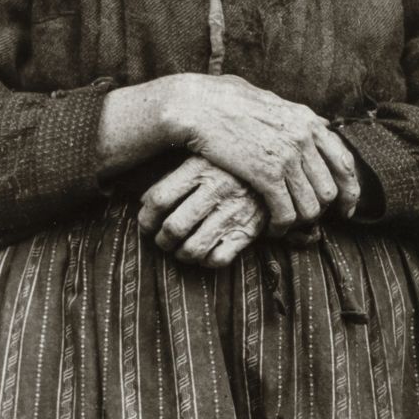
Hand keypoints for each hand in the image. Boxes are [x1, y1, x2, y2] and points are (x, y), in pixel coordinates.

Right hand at [103, 74, 361, 232]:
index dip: (350, 190)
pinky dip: (281, 226)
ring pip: (310, 206)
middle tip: (306, 220)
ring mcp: (287, 156)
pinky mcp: (266, 174)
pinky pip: (286, 212)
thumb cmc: (226, 102)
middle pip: (329, 190)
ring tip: (285, 224)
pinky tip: (272, 229)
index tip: (346, 208)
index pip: (344, 162)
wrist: (197, 105)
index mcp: (308, 121)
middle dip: (320, 211)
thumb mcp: (270, 101)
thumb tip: (315, 122)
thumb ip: (294, 117)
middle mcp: (304, 138)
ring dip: (299, 222)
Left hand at [138, 157, 264, 267]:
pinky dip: (206, 261)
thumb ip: (173, 175)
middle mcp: (216, 189)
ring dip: (181, 254)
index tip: (146, 224)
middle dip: (161, 241)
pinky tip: (205, 252)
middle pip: (173, 228)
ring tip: (180, 249)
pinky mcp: (249, 230)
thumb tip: (143, 200)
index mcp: (199, 167)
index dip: (145, 218)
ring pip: (193, 249)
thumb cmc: (228, 164)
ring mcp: (234, 211)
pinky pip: (218, 260)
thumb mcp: (201, 156)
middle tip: (162, 240)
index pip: (159, 200)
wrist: (275, 167)